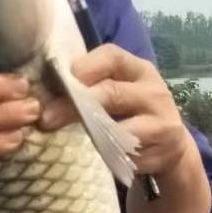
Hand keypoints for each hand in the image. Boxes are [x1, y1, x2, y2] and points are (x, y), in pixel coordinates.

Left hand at [39, 43, 211, 212]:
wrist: (169, 146)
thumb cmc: (130, 114)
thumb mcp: (117, 91)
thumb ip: (90, 86)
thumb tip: (42, 91)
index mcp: (138, 69)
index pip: (111, 56)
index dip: (83, 68)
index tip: (57, 83)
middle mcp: (153, 90)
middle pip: (111, 92)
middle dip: (73, 105)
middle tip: (45, 119)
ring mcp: (161, 120)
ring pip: (119, 127)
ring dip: (88, 133)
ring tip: (63, 139)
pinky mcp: (162, 149)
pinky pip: (126, 153)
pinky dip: (105, 155)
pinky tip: (90, 156)